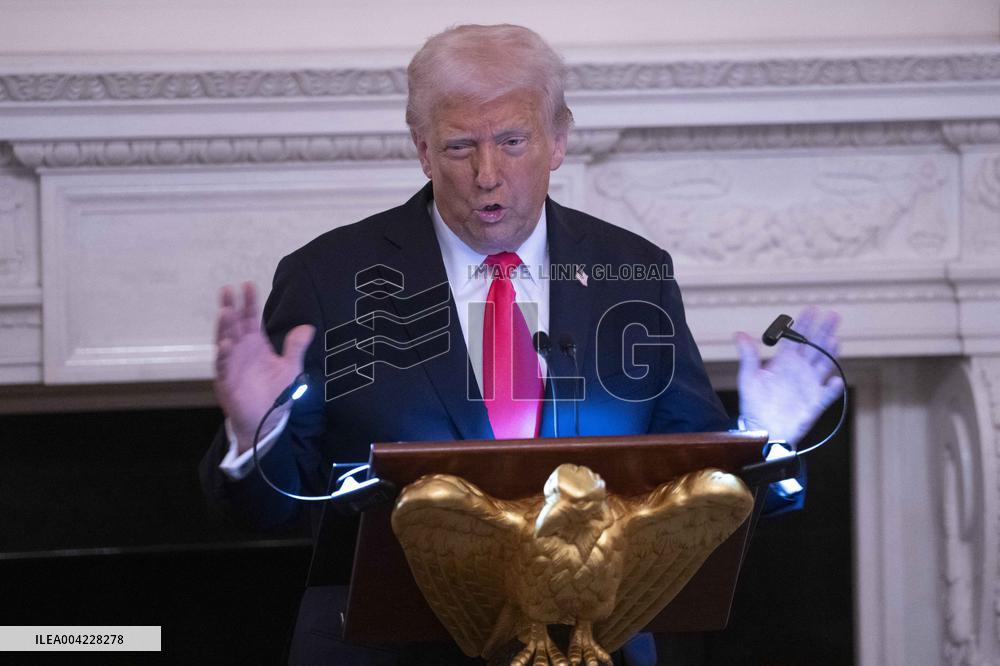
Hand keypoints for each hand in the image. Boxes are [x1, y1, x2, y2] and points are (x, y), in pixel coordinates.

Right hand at [214, 282, 314, 452]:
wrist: (266, 420)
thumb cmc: (275, 393)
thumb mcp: (290, 368)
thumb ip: (295, 347)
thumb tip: (307, 327)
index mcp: (255, 344)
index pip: (251, 318)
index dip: (250, 302)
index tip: (249, 284)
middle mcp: (241, 350)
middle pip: (234, 324)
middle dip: (231, 307)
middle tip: (228, 288)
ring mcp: (232, 364)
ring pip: (225, 341)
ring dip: (224, 327)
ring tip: (225, 311)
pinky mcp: (227, 381)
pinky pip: (223, 366)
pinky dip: (223, 355)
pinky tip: (225, 344)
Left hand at [735, 307, 843, 446]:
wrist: (762, 430)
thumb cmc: (754, 404)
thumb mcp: (748, 378)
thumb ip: (748, 356)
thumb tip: (739, 334)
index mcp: (784, 362)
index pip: (797, 339)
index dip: (805, 324)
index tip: (812, 309)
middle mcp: (800, 370)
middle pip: (815, 347)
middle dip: (824, 331)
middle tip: (832, 315)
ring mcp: (810, 385)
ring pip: (824, 365)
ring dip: (830, 354)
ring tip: (835, 340)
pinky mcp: (815, 403)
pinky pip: (828, 395)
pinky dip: (832, 389)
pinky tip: (835, 381)